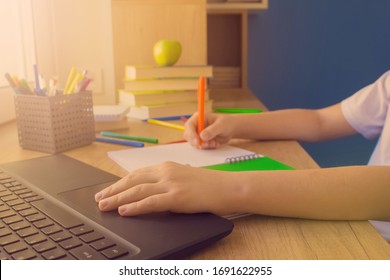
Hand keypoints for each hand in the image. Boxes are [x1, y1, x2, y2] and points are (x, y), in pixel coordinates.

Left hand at [94, 162, 239, 215]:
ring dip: (118, 199)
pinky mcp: (177, 196)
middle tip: (99, 198)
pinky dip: (135, 207)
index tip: (108, 190)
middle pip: (132, 180)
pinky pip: (150, 202)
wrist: (227, 187)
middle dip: (113, 190)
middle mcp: (166, 172)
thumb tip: (149, 191)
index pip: (136, 174)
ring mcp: (171, 183)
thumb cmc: (208, 184)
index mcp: (166, 166)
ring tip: (104, 205)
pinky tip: (124, 211)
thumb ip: (166, 181)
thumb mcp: (183, 177)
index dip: (119, 183)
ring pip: (137, 190)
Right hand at [183, 113, 234, 148]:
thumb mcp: (221, 125)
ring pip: (194, 143)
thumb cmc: (227, 123)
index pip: (189, 125)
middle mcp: (196, 126)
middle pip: (188, 135)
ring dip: (204, 145)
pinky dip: (208, 147)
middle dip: (196, 142)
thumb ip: (212, 130)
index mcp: (198, 118)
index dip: (191, 134)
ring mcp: (198, 134)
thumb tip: (202, 136)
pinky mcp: (201, 141)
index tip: (197, 141)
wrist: (231, 129)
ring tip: (214, 142)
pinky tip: (215, 143)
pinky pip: (201, 147)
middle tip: (206, 145)